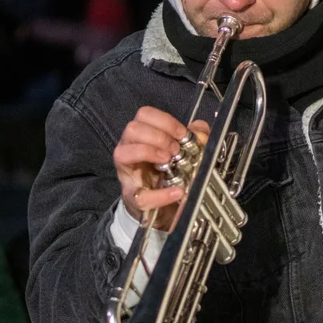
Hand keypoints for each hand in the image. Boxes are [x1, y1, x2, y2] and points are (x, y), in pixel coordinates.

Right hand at [113, 106, 208, 229]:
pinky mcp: (132, 197)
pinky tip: (177, 192)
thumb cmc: (169, 172)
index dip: (165, 121)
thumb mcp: (185, 150)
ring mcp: (127, 173)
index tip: (182, 134)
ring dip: (149, 153)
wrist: (163, 207)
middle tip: (176, 149)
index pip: (144, 115)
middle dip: (158, 136)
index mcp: (143, 135)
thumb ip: (196, 137)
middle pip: (132, 129)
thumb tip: (200, 128)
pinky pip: (140, 195)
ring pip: (123, 152)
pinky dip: (160, 195)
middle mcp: (130, 149)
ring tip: (169, 162)